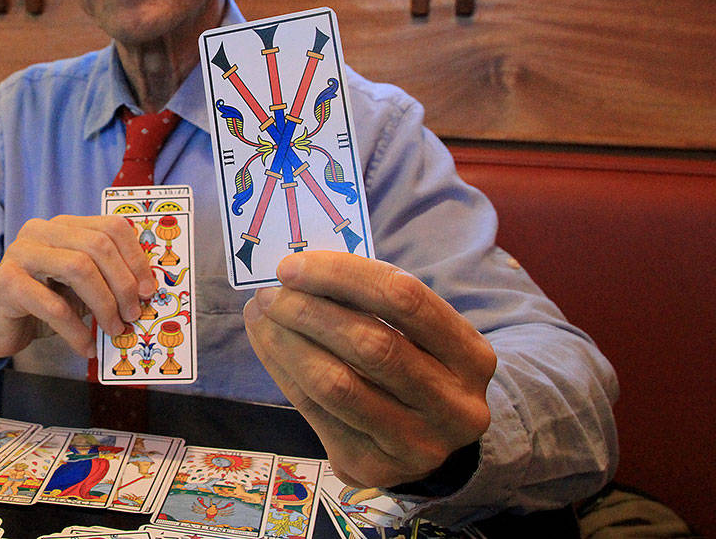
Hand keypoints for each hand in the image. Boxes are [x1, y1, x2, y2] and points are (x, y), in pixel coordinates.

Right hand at [0, 215, 155, 366]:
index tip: (148, 289)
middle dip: (122, 283)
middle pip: (97, 246)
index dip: (135, 257)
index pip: (110, 226)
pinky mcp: (7, 284)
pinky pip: (54, 306)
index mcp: (62, 226)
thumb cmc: (40, 305)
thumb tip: (145, 291)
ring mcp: (20, 254)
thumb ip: (104, 279)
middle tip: (133, 314)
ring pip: (78, 268)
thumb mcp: (77, 288)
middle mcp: (39, 231)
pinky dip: (77, 330)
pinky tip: (87, 347)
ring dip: (104, 305)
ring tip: (115, 330)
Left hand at [243, 250, 495, 489]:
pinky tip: (268, 345)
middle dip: (309, 312)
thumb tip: (298, 271)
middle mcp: (455, 406)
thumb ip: (369, 300)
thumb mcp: (415, 331)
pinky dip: (283, 372)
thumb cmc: (415, 362)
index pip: (405, 298)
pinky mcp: (374, 468)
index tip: (293, 265)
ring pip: (338, 385)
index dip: (343, 276)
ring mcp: (417, 445)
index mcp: (472, 356)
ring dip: (288, 343)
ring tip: (261, 315)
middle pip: (370, 344)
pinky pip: (316, 414)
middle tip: (270, 294)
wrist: (432, 438)